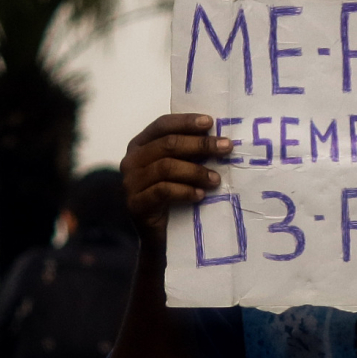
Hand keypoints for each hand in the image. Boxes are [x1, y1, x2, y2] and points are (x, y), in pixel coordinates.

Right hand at [121, 114, 232, 247]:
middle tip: (225, 147)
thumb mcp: (177, 170)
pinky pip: (163, 191)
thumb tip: (218, 138)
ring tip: (216, 179)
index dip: (186, 121)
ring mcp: (131, 183)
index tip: (211, 122)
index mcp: (140, 145)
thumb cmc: (170, 198)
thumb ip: (188, 152)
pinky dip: (185, 191)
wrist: (156, 236)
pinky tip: (201, 194)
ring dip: (196, 171)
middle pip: (168, 144)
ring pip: (166, 167)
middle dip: (200, 144)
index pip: (162, 125)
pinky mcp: (135, 204)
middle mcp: (131, 161)